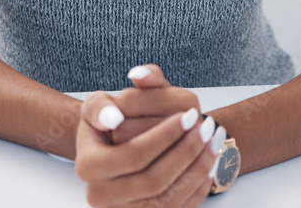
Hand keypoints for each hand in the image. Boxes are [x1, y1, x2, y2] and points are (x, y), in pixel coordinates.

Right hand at [74, 65, 224, 207]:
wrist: (109, 146)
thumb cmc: (107, 122)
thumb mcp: (98, 104)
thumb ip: (102, 103)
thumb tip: (114, 116)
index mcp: (88, 166)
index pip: (133, 155)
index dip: (165, 135)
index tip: (189, 113)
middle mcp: (101, 196)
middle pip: (152, 180)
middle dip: (185, 151)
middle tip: (205, 125)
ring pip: (167, 198)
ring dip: (196, 167)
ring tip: (212, 140)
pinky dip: (197, 185)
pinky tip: (208, 160)